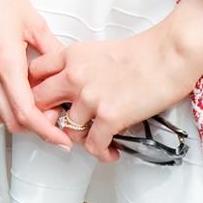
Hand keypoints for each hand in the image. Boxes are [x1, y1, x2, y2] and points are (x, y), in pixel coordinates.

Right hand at [0, 0, 72, 148]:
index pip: (26, 112)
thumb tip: (67, 72)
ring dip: (18, 118)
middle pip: (12, 121)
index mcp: (5, 62)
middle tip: (55, 118)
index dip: (47, 132)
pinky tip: (18, 92)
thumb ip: (52, 51)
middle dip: (36, 127)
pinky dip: (4, 106)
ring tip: (37, 105)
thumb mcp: (34, 22)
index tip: (63, 138)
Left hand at [28, 0, 202, 162]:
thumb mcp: (98, 50)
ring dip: (80, 138)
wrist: (169, 55)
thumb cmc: (142, 52)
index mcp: (71, 56)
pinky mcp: (110, 116)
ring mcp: (90, 97)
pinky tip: (110, 151)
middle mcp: (74, 76)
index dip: (34, 89)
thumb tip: (72, 87)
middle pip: (39, 101)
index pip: (34, 72)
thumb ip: (79, 66)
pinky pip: (93, 145)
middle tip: (62, 125)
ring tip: (94, 139)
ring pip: (67, 128)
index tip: (44, 100)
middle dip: (48, 116)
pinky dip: (101, 152)